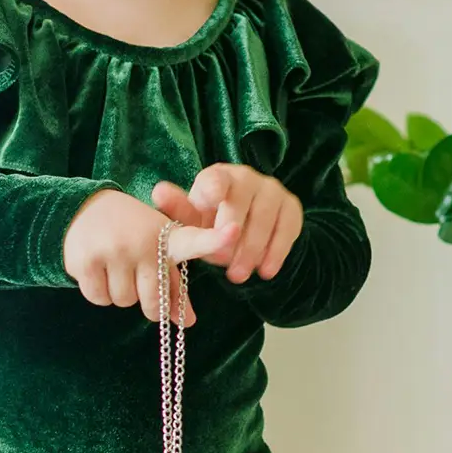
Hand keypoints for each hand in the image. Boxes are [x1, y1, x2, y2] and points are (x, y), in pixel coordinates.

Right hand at [63, 189, 235, 324]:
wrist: (85, 209)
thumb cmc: (131, 234)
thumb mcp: (157, 250)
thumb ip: (174, 286)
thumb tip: (188, 322)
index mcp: (166, 238)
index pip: (193, 241)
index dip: (214, 240)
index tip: (233, 232)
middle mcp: (142, 242)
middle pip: (152, 302)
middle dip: (146, 301)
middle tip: (136, 277)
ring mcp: (114, 251)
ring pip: (124, 301)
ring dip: (120, 293)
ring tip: (114, 266)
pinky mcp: (87, 261)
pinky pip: (100, 298)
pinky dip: (99, 293)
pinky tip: (97, 269)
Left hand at [152, 164, 302, 284]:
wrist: (245, 230)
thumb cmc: (211, 224)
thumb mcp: (191, 222)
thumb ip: (177, 211)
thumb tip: (159, 192)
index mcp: (218, 176)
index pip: (216, 179)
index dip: (214, 190)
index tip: (213, 202)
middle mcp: (247, 177)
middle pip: (241, 204)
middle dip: (230, 237)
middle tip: (219, 263)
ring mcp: (272, 190)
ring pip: (265, 219)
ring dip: (251, 250)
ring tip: (237, 276)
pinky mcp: (291, 207)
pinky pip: (287, 229)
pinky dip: (275, 253)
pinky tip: (265, 271)